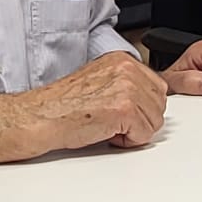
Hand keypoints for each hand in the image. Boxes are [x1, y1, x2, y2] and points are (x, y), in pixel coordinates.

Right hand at [26, 51, 168, 150]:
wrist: (41, 117)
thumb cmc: (63, 104)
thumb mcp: (101, 81)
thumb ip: (127, 84)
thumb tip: (148, 100)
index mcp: (122, 60)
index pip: (157, 86)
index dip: (142, 107)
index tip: (125, 112)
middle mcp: (127, 69)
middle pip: (160, 104)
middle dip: (141, 119)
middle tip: (115, 122)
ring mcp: (128, 88)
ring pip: (155, 121)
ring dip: (134, 131)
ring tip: (109, 127)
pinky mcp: (125, 109)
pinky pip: (144, 134)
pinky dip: (128, 142)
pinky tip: (107, 134)